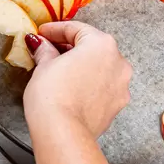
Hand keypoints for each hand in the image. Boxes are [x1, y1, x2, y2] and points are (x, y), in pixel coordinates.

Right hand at [23, 21, 132, 138]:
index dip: (55, 30)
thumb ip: (45, 50)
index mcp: (102, 44)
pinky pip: (102, 86)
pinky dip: (89, 83)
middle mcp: (118, 62)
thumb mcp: (44, 66)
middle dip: (69, 48)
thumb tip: (42, 44)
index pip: (76, 29)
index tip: (43, 34)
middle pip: (91, 47)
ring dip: (82, 66)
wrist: (63, 133)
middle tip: (47, 50)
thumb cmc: (53, 97)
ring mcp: (121, 85)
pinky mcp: (117, 104)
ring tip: (59, 71)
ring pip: (100, 67)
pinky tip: (72, 88)